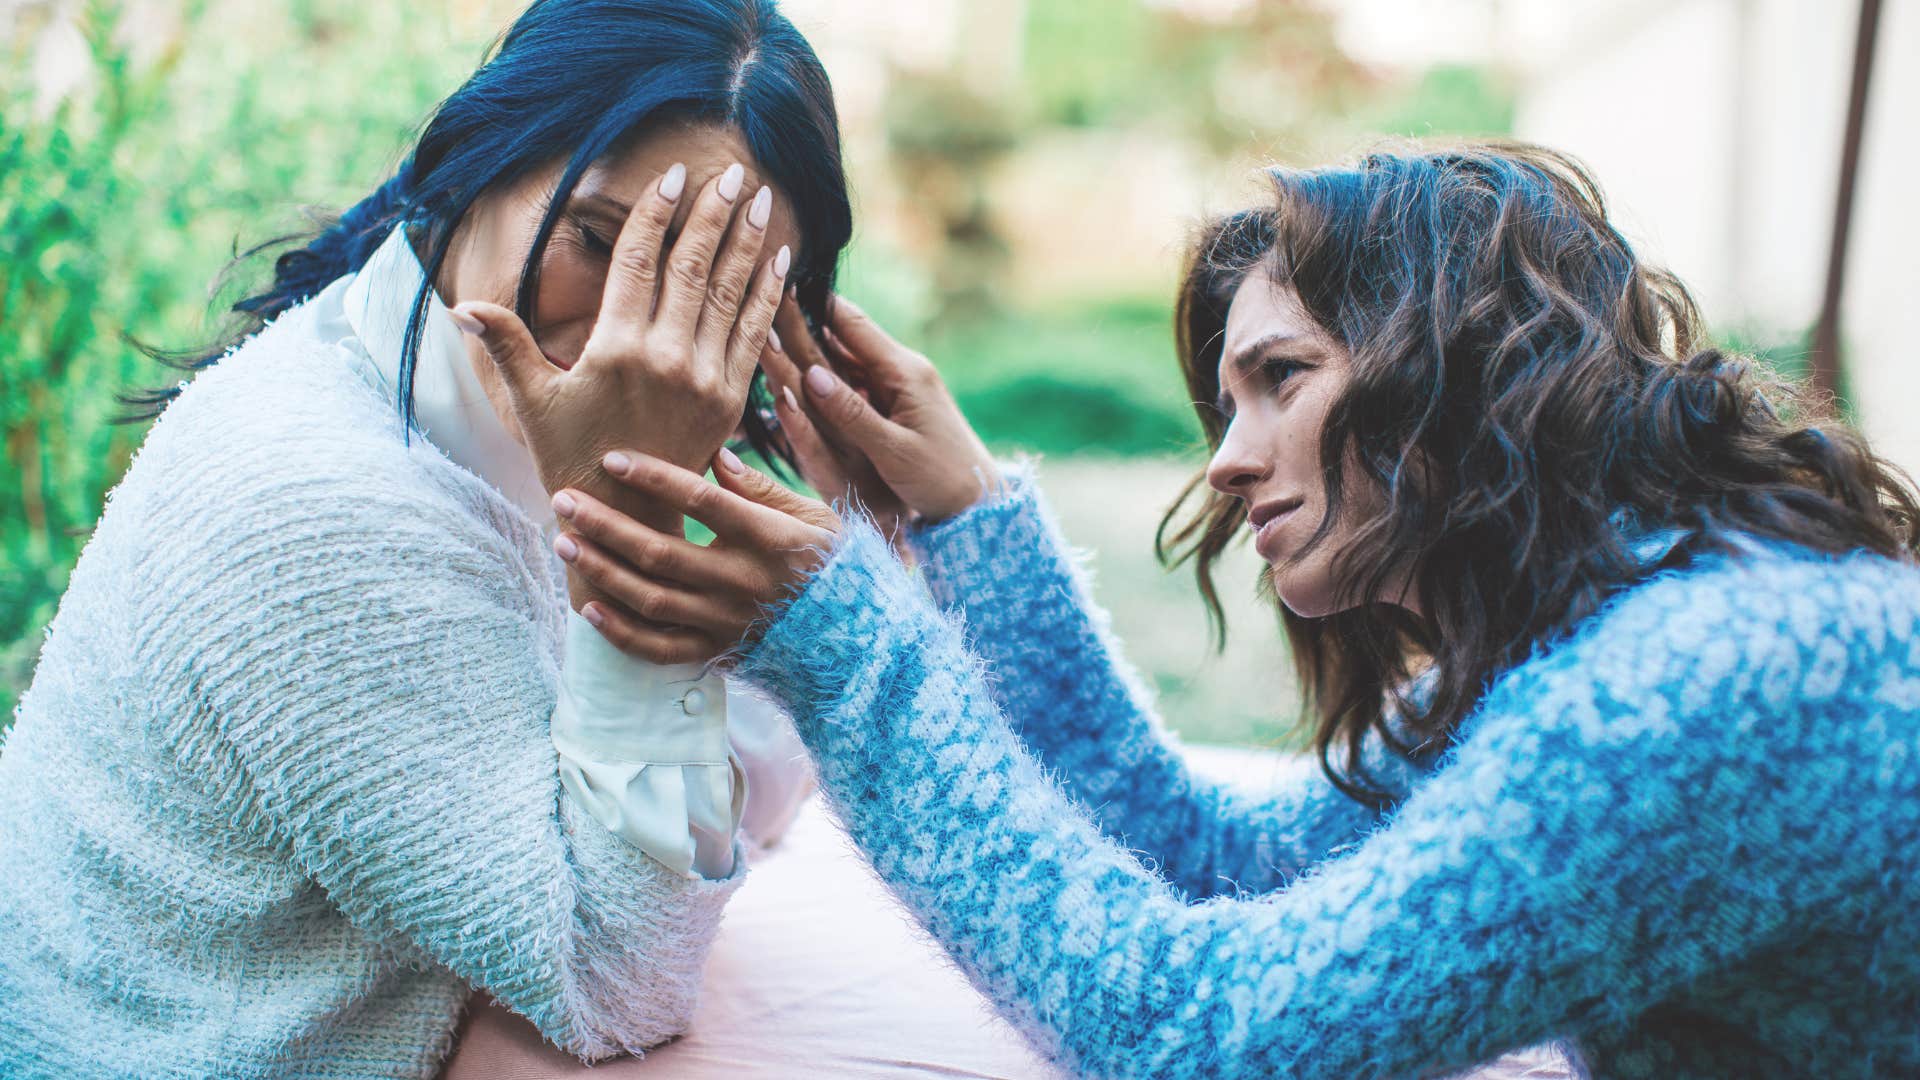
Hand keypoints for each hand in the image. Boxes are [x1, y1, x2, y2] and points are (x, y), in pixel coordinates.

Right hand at [452, 161, 788, 522]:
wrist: (624, 517)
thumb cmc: (569, 456)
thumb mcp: (531, 401)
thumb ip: (505, 345)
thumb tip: (459, 306)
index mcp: (615, 349)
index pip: (639, 262)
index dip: (656, 214)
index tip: (674, 176)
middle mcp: (666, 358)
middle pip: (692, 268)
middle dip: (714, 215)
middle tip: (735, 174)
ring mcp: (704, 379)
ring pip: (729, 294)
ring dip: (746, 243)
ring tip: (762, 201)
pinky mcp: (731, 400)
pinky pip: (754, 335)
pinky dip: (767, 295)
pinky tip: (779, 261)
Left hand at [549, 448, 840, 662]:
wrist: (857, 638)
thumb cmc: (833, 564)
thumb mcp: (813, 516)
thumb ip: (761, 488)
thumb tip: (713, 454)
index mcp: (768, 538)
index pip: (701, 501)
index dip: (653, 478)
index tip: (611, 458)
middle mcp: (742, 582)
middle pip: (660, 551)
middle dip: (606, 524)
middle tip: (564, 498)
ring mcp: (727, 622)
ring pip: (651, 598)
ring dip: (602, 570)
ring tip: (564, 543)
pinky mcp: (719, 652)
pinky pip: (661, 649)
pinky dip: (621, 633)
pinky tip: (590, 608)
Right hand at [762, 295, 1001, 525]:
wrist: (978, 501)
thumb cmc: (941, 479)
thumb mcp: (893, 450)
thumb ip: (851, 414)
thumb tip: (810, 375)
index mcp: (904, 372)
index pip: (851, 325)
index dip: (814, 304)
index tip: (780, 283)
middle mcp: (902, 370)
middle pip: (845, 337)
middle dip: (805, 323)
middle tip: (766, 301)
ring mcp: (900, 386)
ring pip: (847, 359)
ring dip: (813, 349)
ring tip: (773, 329)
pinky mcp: (899, 403)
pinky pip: (857, 381)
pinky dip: (830, 376)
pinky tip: (803, 369)